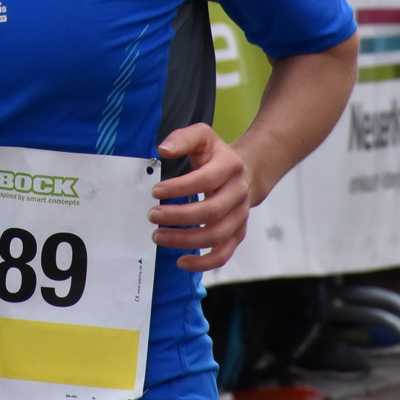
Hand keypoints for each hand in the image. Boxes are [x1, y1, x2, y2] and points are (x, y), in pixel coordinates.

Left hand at [148, 123, 253, 271]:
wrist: (248, 171)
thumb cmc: (216, 155)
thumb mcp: (202, 136)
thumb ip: (182, 138)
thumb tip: (163, 150)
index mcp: (230, 166)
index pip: (205, 180)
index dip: (180, 187)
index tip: (155, 191)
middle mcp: (238, 193)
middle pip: (210, 211)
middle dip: (178, 216)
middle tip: (152, 215)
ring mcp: (240, 216)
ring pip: (216, 236)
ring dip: (185, 240)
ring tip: (158, 236)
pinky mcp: (237, 233)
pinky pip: (224, 254)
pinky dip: (204, 263)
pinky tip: (181, 261)